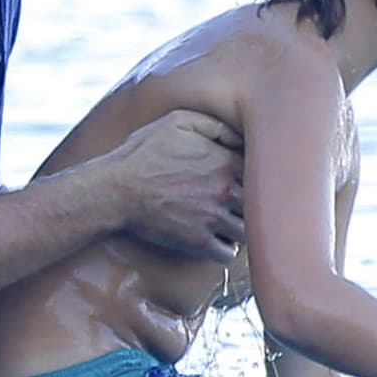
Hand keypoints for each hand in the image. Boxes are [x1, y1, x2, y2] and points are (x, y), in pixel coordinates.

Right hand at [107, 110, 244, 262]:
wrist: (116, 190)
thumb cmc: (144, 152)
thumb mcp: (177, 122)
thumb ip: (215, 126)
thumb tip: (241, 136)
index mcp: (225, 161)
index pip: (261, 172)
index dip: (254, 176)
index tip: (241, 179)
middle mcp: (225, 190)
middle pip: (259, 203)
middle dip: (250, 203)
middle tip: (237, 203)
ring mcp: (213, 218)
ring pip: (247, 231)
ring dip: (241, 228)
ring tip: (230, 224)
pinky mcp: (198, 242)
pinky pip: (228, 254)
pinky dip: (226, 249)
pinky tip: (218, 240)